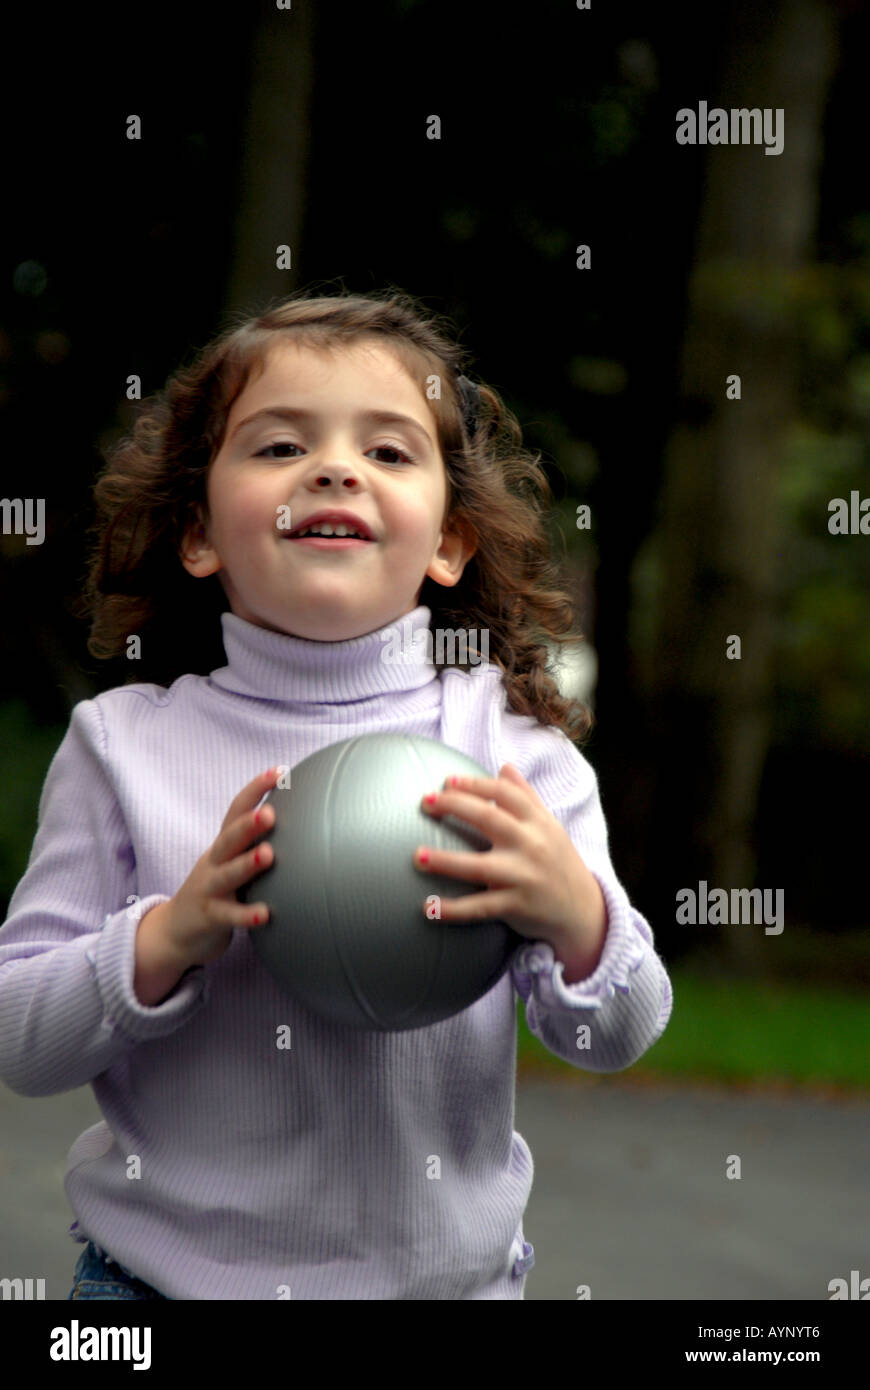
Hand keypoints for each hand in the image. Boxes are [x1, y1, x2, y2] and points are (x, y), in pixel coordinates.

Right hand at [160, 767, 280, 968]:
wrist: (173, 931)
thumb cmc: (216, 891)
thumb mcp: (231, 863)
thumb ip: (256, 845)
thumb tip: (305, 825)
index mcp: (222, 845)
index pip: (236, 810)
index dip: (255, 789)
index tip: (279, 771)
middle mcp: (214, 862)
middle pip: (228, 838)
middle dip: (247, 824)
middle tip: (270, 812)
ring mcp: (209, 889)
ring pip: (227, 874)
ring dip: (247, 864)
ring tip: (269, 855)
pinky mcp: (209, 918)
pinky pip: (229, 916)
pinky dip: (246, 915)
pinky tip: (266, 914)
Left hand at [414, 762, 602, 957]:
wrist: (583, 910)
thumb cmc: (557, 860)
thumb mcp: (548, 826)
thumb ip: (525, 796)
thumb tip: (504, 767)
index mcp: (537, 821)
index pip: (506, 793)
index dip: (476, 784)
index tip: (448, 781)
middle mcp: (531, 845)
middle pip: (489, 818)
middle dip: (455, 806)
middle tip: (425, 802)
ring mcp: (523, 876)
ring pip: (478, 866)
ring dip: (445, 861)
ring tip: (416, 856)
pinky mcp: (517, 906)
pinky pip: (480, 907)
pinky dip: (454, 909)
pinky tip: (427, 908)